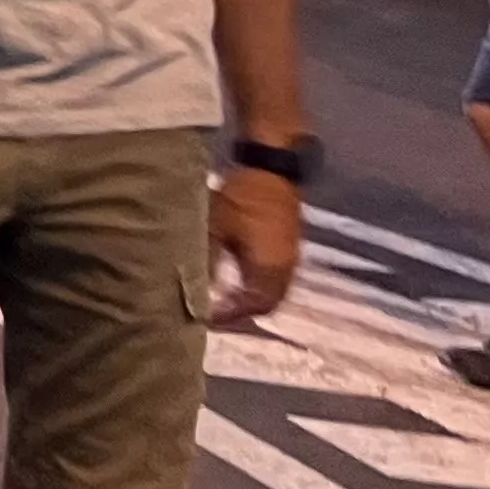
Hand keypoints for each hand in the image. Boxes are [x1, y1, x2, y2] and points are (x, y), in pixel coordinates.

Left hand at [209, 165, 302, 324]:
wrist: (271, 170)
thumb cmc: (241, 199)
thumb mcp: (216, 228)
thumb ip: (209, 260)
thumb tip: (198, 288)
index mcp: (269, 268)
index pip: (254, 305)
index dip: (232, 316)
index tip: (209, 318)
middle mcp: (285, 269)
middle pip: (268, 304)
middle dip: (244, 314)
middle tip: (217, 314)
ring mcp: (291, 259)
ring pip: (275, 293)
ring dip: (253, 302)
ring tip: (226, 302)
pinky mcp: (289, 248)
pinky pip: (278, 280)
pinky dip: (260, 287)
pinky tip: (240, 282)